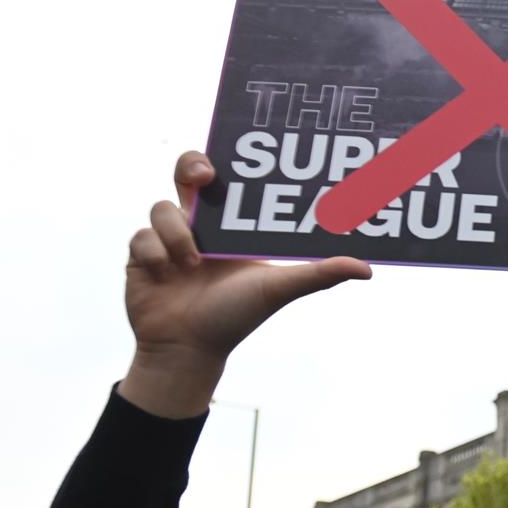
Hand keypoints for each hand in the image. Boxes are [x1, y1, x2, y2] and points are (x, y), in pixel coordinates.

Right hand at [120, 152, 370, 417]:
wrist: (188, 350)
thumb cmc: (236, 317)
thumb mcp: (279, 290)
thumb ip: (319, 275)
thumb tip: (367, 269)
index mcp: (231, 225)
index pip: (228, 178)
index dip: (226, 159)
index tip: (234, 156)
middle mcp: (200, 224)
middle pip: (188, 173)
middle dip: (191, 166)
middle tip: (205, 178)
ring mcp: (168, 237)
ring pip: (162, 207)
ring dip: (177, 234)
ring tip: (192, 266)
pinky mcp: (141, 254)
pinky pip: (140, 237)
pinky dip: (156, 255)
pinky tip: (167, 276)